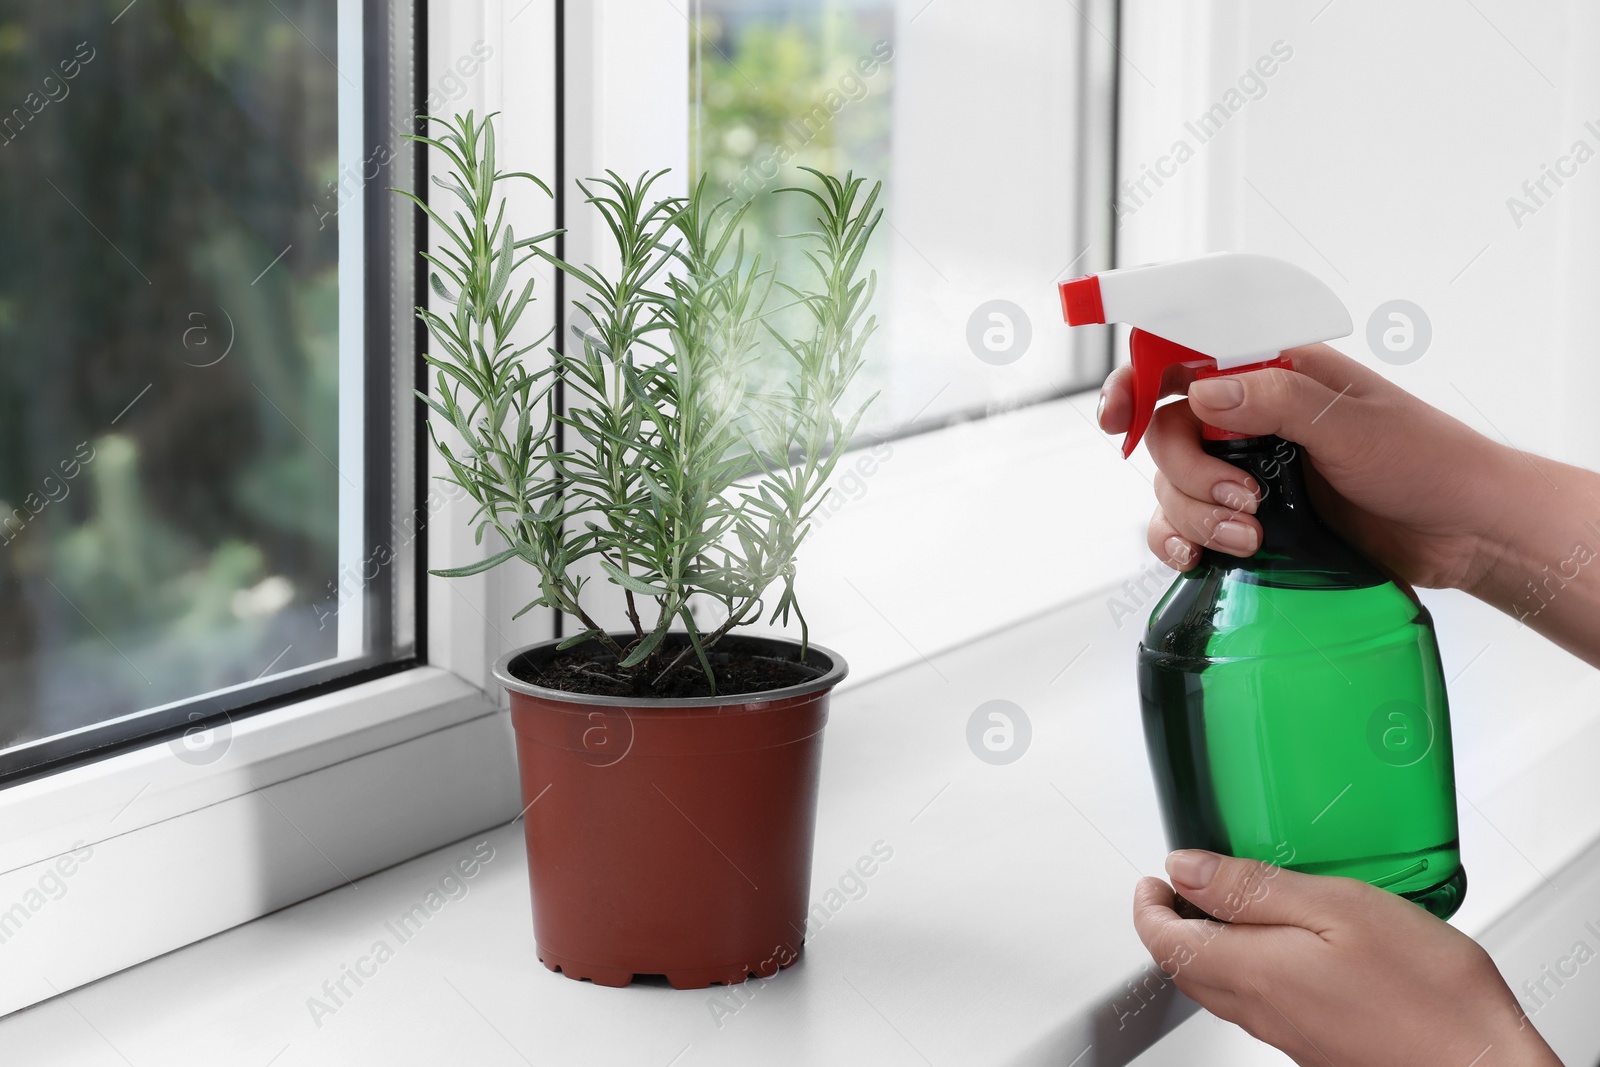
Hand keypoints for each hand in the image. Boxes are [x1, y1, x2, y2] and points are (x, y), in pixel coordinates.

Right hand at [1097, 344, 1513, 591]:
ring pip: (1172, 487)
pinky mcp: (1251, 519)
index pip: (1183, 360)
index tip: (1118, 419)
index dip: (1137, 382)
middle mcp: (1252, 417)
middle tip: (1246, 498)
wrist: (1464, 532)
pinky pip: (1184, 527)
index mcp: (1273, 373)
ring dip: (1197, 516)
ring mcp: (1248, 469)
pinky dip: (1182, 542)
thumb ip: (1274, 403)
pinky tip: (1202, 558)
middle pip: (1168, 434)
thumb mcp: (1352, 423)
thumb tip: (1200, 395)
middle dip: (1188, 473)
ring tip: (1254, 537)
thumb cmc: (1425, 461)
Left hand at [1132, 851, 1560, 1066]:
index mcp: (1252, 970)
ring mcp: (1287, 1032)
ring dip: (1207, 945)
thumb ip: (1253, 886)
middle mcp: (1260, 1009)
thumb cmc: (1427, 993)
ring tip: (1226, 905)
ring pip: (1220, 986)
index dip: (1147, 905)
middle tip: (1178, 887)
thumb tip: (1185, 867)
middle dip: (1171, 924)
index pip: (1164, 941)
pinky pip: (1260, 1002)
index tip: (1150, 878)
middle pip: (1184, 967)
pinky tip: (1284, 945)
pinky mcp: (1317, 1044)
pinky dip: (1248, 967)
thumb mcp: (1337, 906)